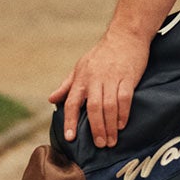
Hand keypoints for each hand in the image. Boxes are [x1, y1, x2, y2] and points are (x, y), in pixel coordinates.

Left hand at [49, 29, 150, 147]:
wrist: (125, 35)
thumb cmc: (102, 53)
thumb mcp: (81, 66)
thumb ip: (67, 85)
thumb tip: (51, 99)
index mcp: (81, 78)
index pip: (72, 102)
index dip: (70, 121)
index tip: (70, 138)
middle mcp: (95, 79)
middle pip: (94, 108)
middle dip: (96, 129)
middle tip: (100, 144)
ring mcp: (112, 78)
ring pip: (109, 106)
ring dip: (110, 126)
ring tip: (112, 140)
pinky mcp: (128, 77)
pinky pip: (125, 98)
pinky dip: (123, 114)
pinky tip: (122, 125)